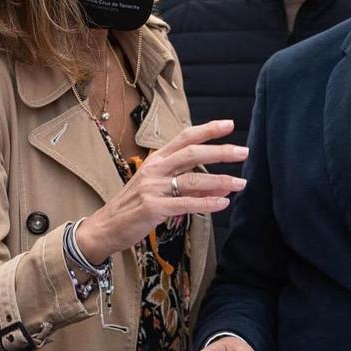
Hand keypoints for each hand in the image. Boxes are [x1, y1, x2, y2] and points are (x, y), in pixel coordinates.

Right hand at [74, 119, 248, 261]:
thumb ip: (186, 183)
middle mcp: (154, 169)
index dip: (208, 130)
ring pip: (193, 180)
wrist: (106, 226)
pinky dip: (207, 203)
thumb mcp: (157, 187)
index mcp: (156, 160)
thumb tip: (219, 184)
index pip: (184, 138)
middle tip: (244, 152)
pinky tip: (223, 203)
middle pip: (192, 153)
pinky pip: (186, 204)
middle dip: (221, 151)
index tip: (230, 124)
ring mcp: (153, 188)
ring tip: (240, 183)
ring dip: (221, 181)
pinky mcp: (153, 208)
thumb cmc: (134, 206)